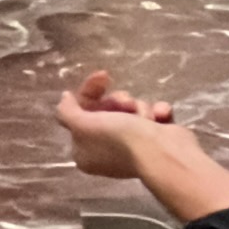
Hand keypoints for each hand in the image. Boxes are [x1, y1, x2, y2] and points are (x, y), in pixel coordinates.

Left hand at [53, 68, 178, 179]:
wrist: (165, 152)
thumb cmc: (120, 139)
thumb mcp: (84, 124)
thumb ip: (67, 111)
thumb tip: (64, 98)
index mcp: (85, 151)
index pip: (80, 113)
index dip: (90, 91)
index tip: (104, 76)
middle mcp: (105, 150)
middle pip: (107, 109)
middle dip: (119, 101)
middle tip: (127, 102)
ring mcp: (132, 146)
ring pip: (131, 110)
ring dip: (140, 107)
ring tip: (146, 117)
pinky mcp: (155, 140)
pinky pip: (152, 116)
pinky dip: (157, 113)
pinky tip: (160, 117)